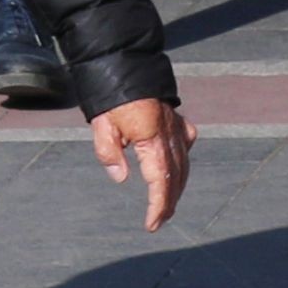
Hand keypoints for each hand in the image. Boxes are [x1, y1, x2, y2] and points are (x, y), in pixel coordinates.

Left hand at [87, 94, 190, 232]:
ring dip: (176, 187)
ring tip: (167, 205)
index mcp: (152, 139)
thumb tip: (121, 177)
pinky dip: (183, 162)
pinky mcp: (177, 120)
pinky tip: (177, 168)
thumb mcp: (102, 124)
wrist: (125, 63)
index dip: (158, 205)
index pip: (160, 181)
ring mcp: (177, 127)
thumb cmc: (111, 95)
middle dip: (168, 203)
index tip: (152, 223)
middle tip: (158, 221)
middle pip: (176, 178)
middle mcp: (170, 136)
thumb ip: (109, 153)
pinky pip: (185, 145)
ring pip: (184, 165)